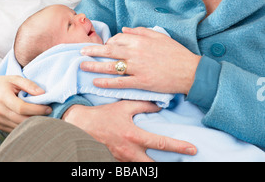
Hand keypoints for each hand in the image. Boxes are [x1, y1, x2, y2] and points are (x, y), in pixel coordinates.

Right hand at [0, 74, 51, 132]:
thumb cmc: (1, 83)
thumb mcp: (14, 79)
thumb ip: (29, 84)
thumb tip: (42, 93)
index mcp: (4, 98)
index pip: (22, 108)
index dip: (37, 109)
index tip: (48, 108)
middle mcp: (0, 111)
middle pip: (22, 120)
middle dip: (38, 118)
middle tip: (49, 113)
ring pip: (19, 127)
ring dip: (33, 123)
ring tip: (43, 116)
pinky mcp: (0, 125)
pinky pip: (15, 129)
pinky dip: (25, 126)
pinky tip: (33, 119)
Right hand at [62, 101, 196, 161]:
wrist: (81, 126)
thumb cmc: (103, 115)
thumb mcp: (124, 106)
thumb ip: (143, 105)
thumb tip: (160, 105)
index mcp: (134, 136)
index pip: (161, 143)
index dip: (178, 147)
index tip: (192, 149)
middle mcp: (130, 152)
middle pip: (155, 166)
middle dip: (169, 166)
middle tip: (184, 162)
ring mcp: (122, 160)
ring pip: (143, 169)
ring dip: (154, 166)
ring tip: (167, 162)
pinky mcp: (116, 163)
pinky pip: (132, 167)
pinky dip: (140, 165)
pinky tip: (146, 160)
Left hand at [81, 27, 200, 94]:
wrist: (189, 71)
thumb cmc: (176, 52)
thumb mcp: (159, 36)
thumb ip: (141, 31)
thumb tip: (124, 30)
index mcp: (140, 40)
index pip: (117, 39)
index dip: (108, 42)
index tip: (104, 46)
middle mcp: (136, 53)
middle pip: (109, 51)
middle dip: (93, 51)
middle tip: (80, 51)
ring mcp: (137, 68)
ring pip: (111, 66)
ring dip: (94, 66)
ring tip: (82, 66)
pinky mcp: (140, 82)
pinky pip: (120, 82)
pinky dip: (106, 82)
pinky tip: (96, 82)